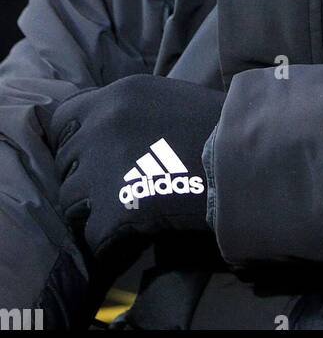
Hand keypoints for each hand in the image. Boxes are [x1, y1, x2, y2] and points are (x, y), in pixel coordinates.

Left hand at [41, 74, 224, 262]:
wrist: (245, 161)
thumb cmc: (216, 128)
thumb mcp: (164, 98)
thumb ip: (126, 110)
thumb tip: (100, 129)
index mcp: (115, 96)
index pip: (62, 120)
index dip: (75, 140)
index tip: (93, 154)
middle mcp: (100, 128)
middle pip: (65, 164)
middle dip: (85, 177)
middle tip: (117, 186)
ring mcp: (101, 171)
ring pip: (72, 203)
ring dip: (94, 210)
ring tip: (127, 211)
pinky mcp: (111, 212)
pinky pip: (94, 236)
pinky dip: (112, 241)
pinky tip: (137, 232)